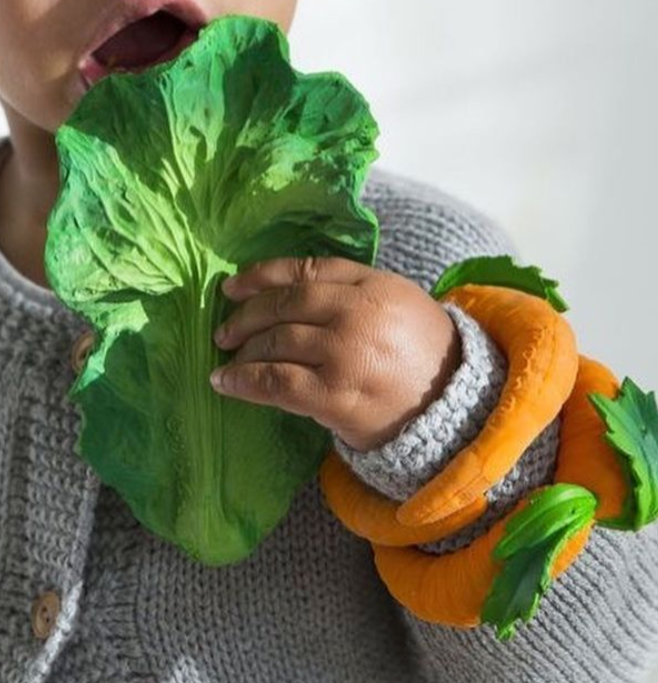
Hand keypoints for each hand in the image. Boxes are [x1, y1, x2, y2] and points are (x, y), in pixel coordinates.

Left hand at [210, 256, 461, 451]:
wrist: (458, 412)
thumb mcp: (396, 303)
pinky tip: (225, 383)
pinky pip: (276, 382)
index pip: (304, 270)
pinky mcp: (336, 395)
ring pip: (276, 342)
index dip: (261, 276)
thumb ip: (350, 288)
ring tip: (225, 358)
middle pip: (284, 305)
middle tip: (224, 329)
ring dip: (242, 350)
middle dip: (245, 316)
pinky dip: (244, 381)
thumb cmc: (421, 355)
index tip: (231, 286)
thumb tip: (285, 288)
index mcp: (372, 285)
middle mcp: (357, 313)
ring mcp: (345, 354)